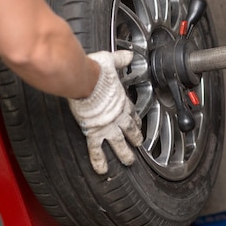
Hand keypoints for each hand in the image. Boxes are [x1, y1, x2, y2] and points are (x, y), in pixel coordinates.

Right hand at [68, 50, 142, 173]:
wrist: (85, 80)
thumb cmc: (96, 70)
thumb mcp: (112, 62)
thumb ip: (121, 59)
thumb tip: (129, 55)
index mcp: (121, 100)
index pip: (132, 112)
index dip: (136, 119)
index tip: (138, 124)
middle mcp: (117, 115)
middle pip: (130, 129)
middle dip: (136, 138)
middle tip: (139, 145)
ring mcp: (107, 125)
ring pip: (119, 143)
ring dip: (125, 153)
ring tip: (129, 161)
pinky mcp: (94, 132)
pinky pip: (97, 150)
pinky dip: (100, 160)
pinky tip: (102, 170)